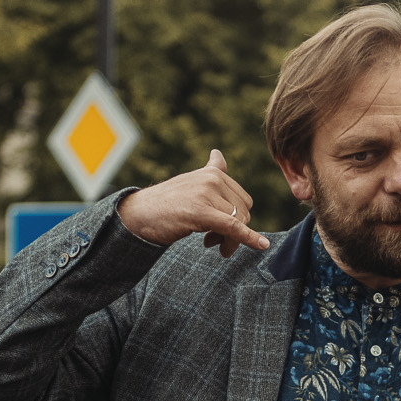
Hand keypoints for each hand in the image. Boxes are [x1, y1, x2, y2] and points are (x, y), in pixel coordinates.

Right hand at [117, 149, 271, 255]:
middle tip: (213, 242)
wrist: (138, 214)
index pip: (243, 200)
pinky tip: (261, 246)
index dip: (237, 219)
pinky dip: (249, 238)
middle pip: (244, 212)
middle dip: (235, 231)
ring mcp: (207, 194)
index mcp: (213, 173)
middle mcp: (212, 179)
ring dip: (229, 241)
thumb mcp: (191, 183)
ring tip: (209, 244)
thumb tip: (219, 154)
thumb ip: (210, 171)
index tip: (219, 231)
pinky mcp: (201, 211)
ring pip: (239, 223)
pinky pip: (234, 227)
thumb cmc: (165, 203)